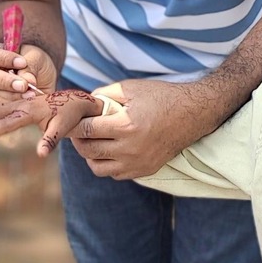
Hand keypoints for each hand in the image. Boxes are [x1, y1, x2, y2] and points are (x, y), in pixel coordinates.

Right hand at [0, 39, 58, 99]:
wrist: (42, 82)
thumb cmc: (34, 64)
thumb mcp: (35, 57)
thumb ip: (30, 65)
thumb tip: (27, 79)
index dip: (3, 59)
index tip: (22, 63)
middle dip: (4, 81)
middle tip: (23, 85)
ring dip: (11, 95)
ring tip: (30, 94)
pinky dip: (12, 105)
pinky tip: (26, 102)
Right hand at [0, 87, 99, 153]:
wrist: (78, 101)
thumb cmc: (72, 116)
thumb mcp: (64, 129)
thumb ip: (50, 140)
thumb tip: (40, 155)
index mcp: (30, 111)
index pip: (7, 123)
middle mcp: (22, 104)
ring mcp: (21, 101)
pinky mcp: (22, 101)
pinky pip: (2, 100)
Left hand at [71, 77, 196, 179]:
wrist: (192, 114)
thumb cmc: (161, 97)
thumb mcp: (130, 88)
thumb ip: (103, 95)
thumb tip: (83, 103)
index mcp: (126, 126)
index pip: (86, 130)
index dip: (74, 125)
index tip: (69, 120)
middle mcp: (130, 149)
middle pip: (88, 151)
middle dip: (78, 139)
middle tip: (78, 130)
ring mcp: (138, 163)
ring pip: (98, 168)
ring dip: (90, 155)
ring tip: (92, 142)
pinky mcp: (145, 170)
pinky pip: (115, 174)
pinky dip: (107, 164)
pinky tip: (109, 150)